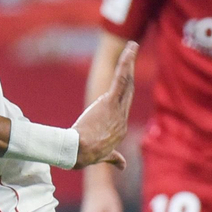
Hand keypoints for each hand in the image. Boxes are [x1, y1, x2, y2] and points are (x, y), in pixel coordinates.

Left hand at [73, 41, 136, 168]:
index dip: (126, 91)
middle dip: (131, 71)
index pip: (125, 105)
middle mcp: (123, 118)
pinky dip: (126, 64)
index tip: (127, 78)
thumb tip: (122, 165)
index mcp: (120, 129)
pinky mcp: (110, 102)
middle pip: (129, 90)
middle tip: (132, 55)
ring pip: (127, 82)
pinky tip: (129, 51)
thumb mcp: (102, 156)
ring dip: (130, 62)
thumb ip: (113, 158)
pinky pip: (121, 80)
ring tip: (132, 47)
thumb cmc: (86, 155)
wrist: (80, 152)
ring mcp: (118, 109)